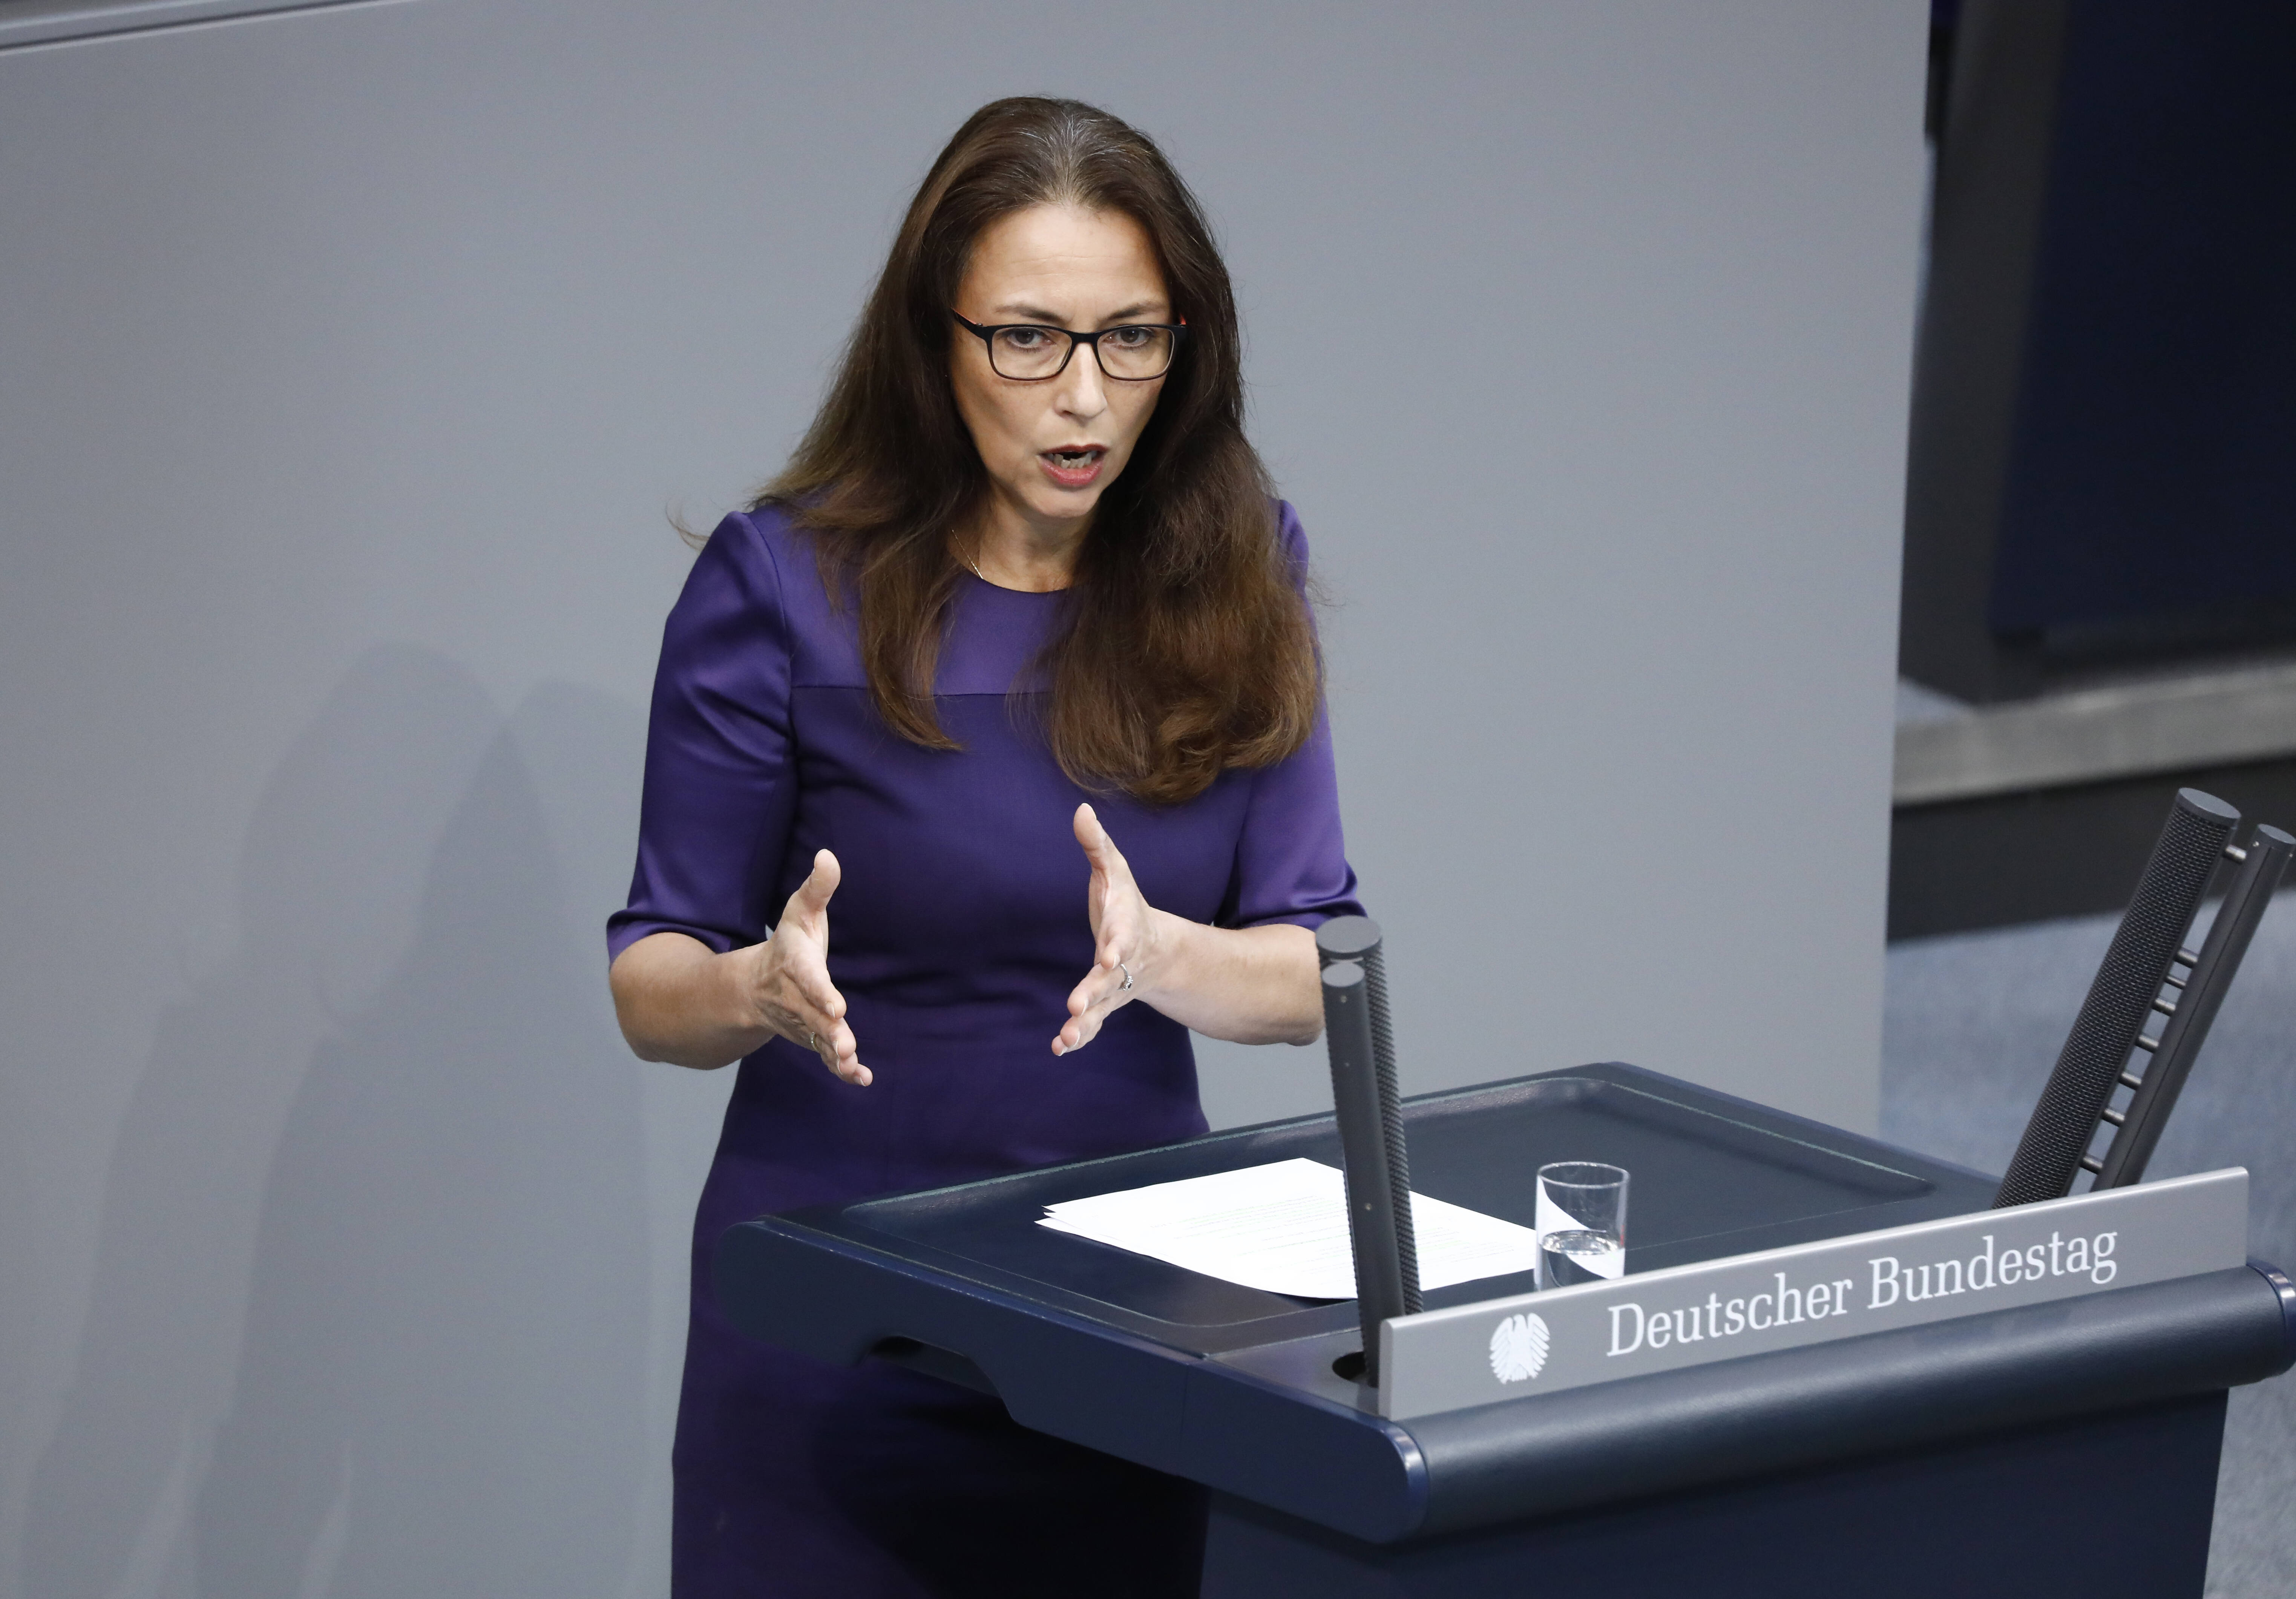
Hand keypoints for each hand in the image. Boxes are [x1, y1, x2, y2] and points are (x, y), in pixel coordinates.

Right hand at [745, 849, 869, 1084]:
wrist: (754, 986)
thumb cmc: (788, 944)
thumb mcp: (799, 912)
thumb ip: (817, 887)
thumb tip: (828, 854)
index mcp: (795, 966)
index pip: (808, 979)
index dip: (821, 992)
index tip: (836, 1005)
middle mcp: (797, 998)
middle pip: (813, 1016)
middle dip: (828, 1030)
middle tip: (844, 1042)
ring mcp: (803, 1022)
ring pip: (819, 1041)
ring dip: (834, 1054)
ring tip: (850, 1063)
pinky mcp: (812, 1037)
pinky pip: (825, 1057)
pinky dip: (842, 1071)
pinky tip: (861, 1079)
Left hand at [1055, 804, 1165, 1055]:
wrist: (1155, 948)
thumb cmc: (1126, 905)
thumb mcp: (1114, 871)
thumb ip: (1097, 845)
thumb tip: (1080, 809)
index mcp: (1125, 928)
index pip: (1121, 936)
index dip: (1115, 945)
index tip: (1109, 956)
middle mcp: (1122, 962)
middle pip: (1109, 979)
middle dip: (1093, 991)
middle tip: (1076, 1004)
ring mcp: (1114, 988)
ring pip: (1100, 1008)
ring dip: (1083, 1023)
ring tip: (1065, 1036)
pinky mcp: (1103, 1005)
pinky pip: (1092, 1024)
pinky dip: (1078, 1036)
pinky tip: (1059, 1047)